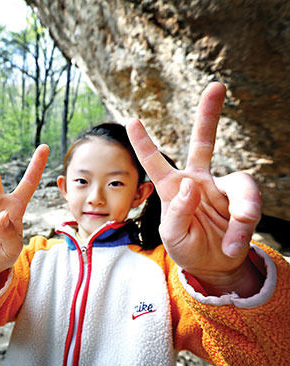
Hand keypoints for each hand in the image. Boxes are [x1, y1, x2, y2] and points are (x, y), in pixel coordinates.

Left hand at [126, 82, 262, 294]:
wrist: (214, 265)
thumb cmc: (187, 247)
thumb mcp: (172, 236)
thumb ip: (177, 213)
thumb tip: (190, 184)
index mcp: (171, 188)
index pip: (155, 161)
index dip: (143, 142)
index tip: (131, 120)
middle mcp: (196, 181)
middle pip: (204, 142)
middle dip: (209, 114)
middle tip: (216, 86)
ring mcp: (221, 189)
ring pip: (241, 182)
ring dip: (242, 212)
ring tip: (231, 239)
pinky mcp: (242, 201)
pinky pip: (249, 205)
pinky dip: (243, 227)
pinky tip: (234, 243)